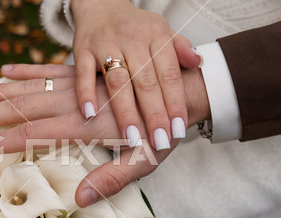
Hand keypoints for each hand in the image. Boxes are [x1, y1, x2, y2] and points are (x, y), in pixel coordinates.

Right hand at [0, 64, 208, 206]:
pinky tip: (6, 69)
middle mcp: (76, 102)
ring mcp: (78, 85)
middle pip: (24, 107)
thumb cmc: (162, 133)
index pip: (36, 133)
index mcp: (86, 126)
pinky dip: (26, 70)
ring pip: (31, 85)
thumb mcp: (144, 163)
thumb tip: (77, 199)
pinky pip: (49, 68)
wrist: (181, 92)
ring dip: (1, 91)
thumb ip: (111, 180)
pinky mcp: (84, 74)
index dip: (5, 141)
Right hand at [67, 0, 197, 150]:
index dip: (174, 102)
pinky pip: (83, 74)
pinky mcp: (82, 49)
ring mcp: (105, 43)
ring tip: (131, 137)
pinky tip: (90, 115)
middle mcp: (132, 38)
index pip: (169, 73)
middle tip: (159, 141)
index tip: (178, 129)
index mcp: (156, 35)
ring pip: (117, 81)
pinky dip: (85, 94)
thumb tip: (198, 62)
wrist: (100, 4)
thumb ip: (178, 48)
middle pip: (145, 81)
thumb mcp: (160, 31)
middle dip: (154, 114)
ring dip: (125, 111)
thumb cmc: (134, 27)